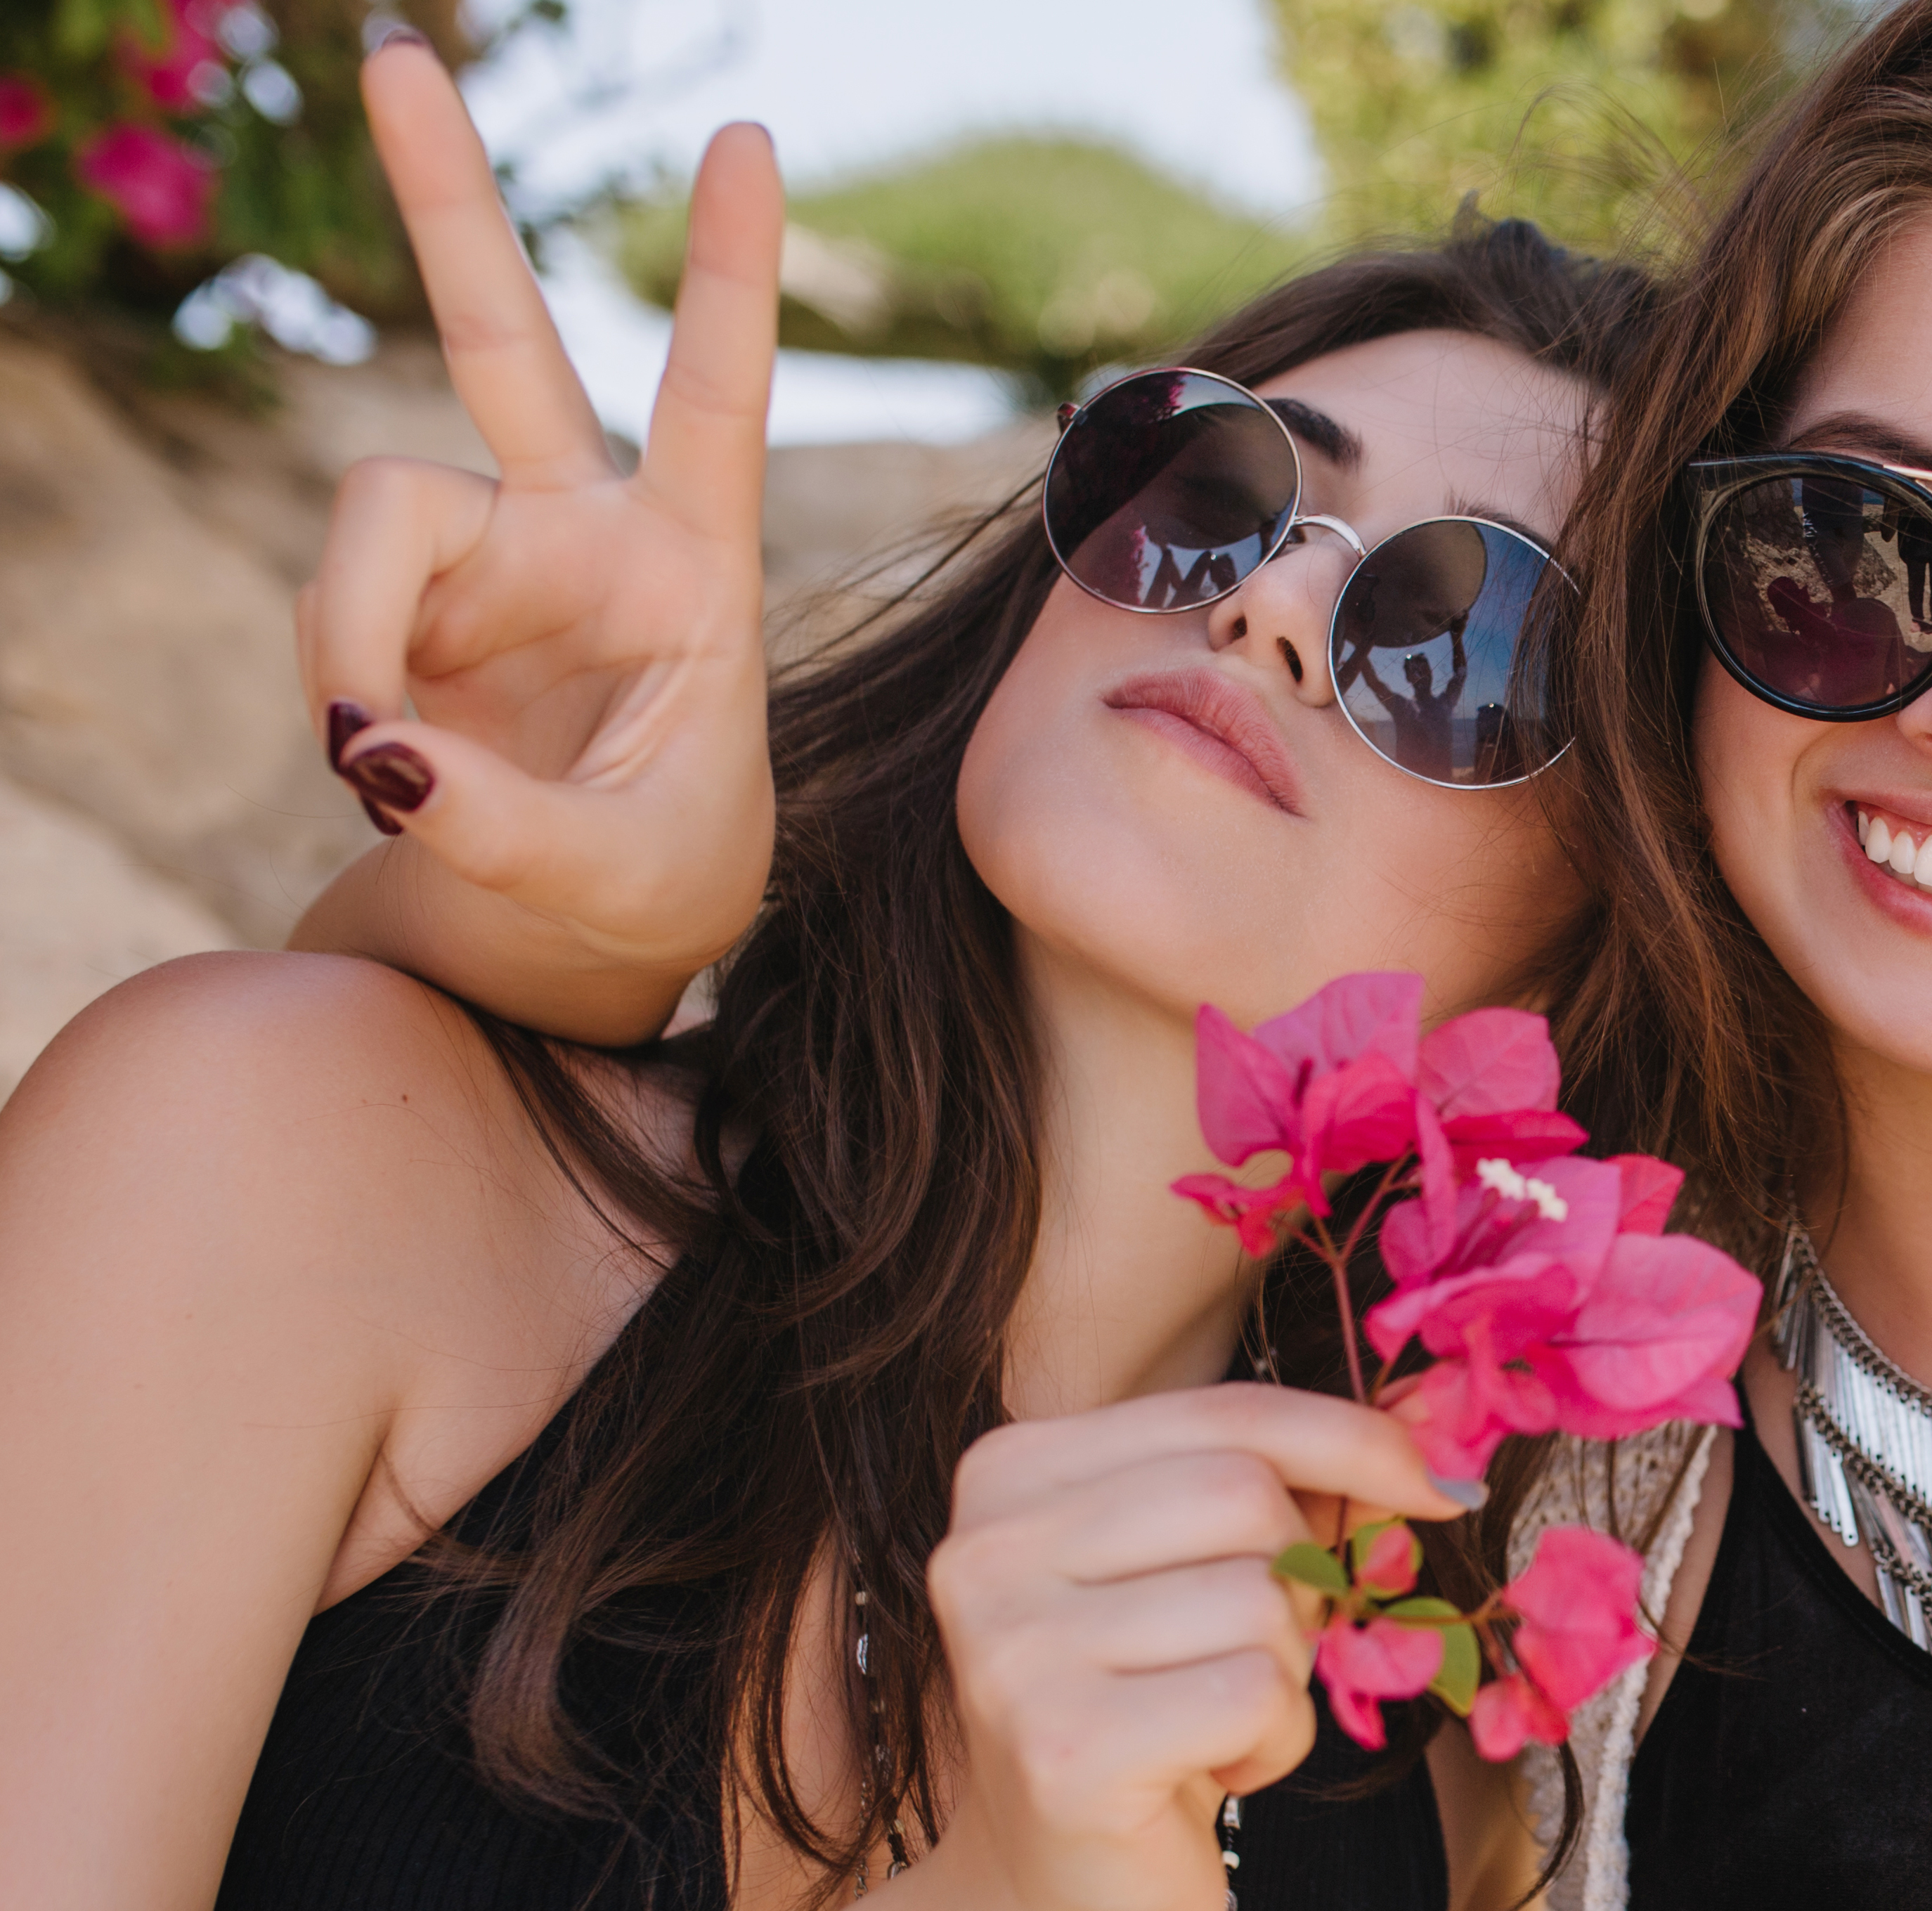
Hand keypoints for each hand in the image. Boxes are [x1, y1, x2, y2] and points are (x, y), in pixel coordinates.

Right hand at [294, 36, 780, 991]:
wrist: (574, 946)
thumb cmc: (651, 901)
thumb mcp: (623, 883)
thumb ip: (505, 822)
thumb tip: (372, 748)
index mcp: (695, 566)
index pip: (717, 397)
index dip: (725, 272)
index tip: (744, 138)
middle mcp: (579, 533)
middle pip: (503, 341)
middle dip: (446, 203)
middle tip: (397, 53)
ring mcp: (475, 560)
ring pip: (371, 522)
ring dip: (352, 639)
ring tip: (385, 760)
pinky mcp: (394, 608)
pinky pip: (332, 622)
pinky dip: (339, 697)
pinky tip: (383, 764)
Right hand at [920, 1386, 1462, 1910]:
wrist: (1054, 1901)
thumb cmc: (1150, 1717)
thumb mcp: (1201, 1574)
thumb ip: (1285, 1491)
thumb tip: (1435, 1433)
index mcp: (1011, 1476)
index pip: (1224, 1414)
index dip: (1355, 1440)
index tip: (1439, 1482)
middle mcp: (986, 1550)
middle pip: (1245, 1495)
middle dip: (1300, 1581)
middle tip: (1257, 1657)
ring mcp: (1012, 1652)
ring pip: (1259, 1600)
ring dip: (1283, 1676)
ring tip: (1213, 1726)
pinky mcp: (1063, 1750)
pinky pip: (1254, 1694)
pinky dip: (1273, 1741)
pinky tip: (1209, 1775)